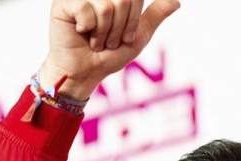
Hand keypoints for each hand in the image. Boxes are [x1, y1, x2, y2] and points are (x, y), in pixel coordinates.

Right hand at [39, 0, 179, 100]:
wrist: (85, 73)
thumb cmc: (109, 55)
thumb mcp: (139, 35)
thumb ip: (156, 15)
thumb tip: (177, 1)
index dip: (133, 21)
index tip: (124, 36)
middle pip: (123, 0)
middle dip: (120, 29)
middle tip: (108, 40)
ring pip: (106, 7)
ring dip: (104, 33)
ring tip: (95, 40)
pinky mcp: (63, 3)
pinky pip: (86, 9)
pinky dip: (88, 28)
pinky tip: (81, 32)